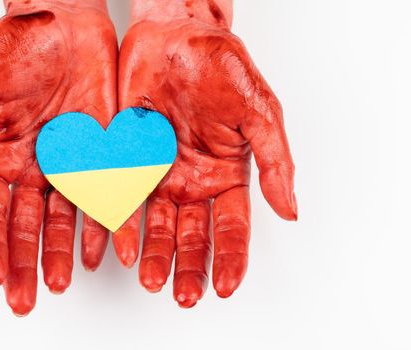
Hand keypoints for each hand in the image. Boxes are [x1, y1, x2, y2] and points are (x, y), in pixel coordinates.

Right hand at [0, 0, 116, 315]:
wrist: (64, 23)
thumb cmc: (15, 49)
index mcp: (0, 158)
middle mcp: (34, 168)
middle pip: (27, 226)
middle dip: (26, 263)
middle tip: (26, 299)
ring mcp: (70, 164)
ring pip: (67, 218)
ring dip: (65, 252)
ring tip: (65, 281)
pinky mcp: (103, 153)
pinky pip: (107, 194)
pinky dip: (107, 222)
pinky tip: (107, 249)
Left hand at [118, 0, 296, 306]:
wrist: (177, 35)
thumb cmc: (222, 68)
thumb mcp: (259, 112)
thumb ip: (274, 162)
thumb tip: (290, 209)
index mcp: (225, 174)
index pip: (232, 228)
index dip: (231, 258)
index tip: (226, 286)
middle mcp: (192, 180)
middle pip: (191, 236)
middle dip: (187, 266)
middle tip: (182, 295)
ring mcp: (158, 172)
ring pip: (155, 224)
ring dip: (154, 253)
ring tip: (150, 279)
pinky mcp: (126, 158)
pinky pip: (121, 195)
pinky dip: (120, 220)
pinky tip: (120, 243)